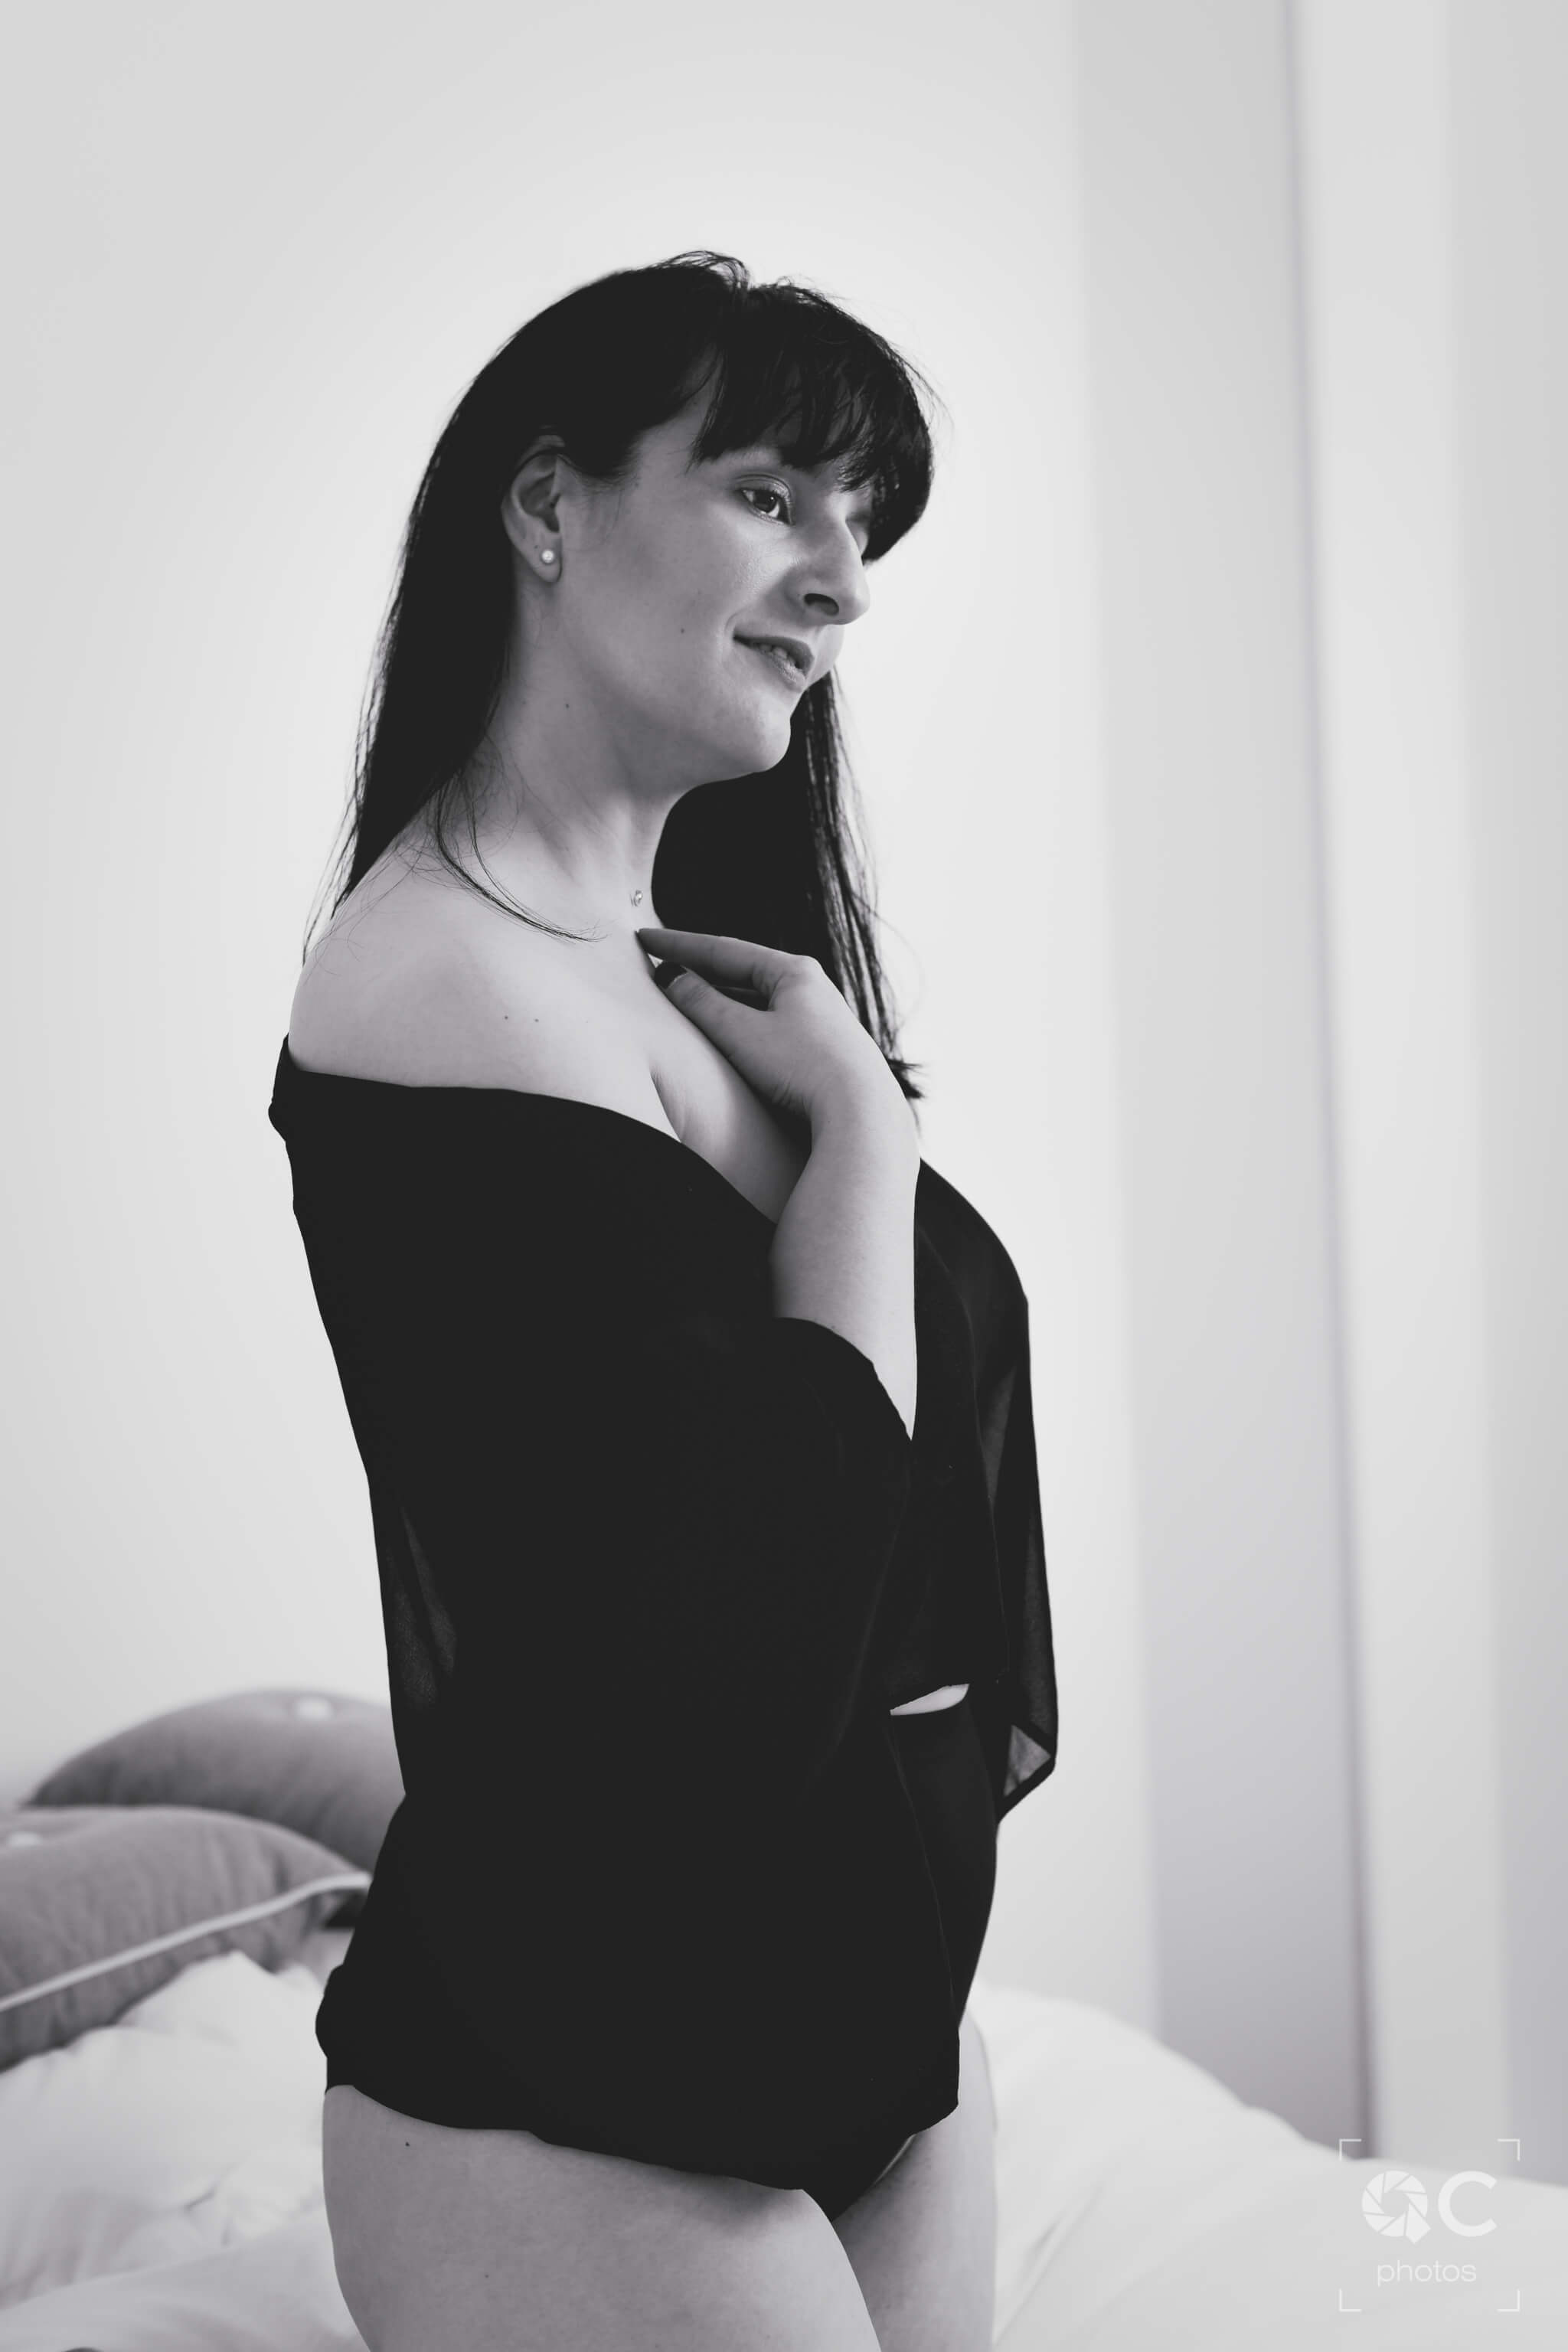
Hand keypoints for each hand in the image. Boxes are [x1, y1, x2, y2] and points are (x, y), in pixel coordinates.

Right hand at [635, 927, 912, 1138]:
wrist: (861, 1114)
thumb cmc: (804, 1069)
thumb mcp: (742, 1033)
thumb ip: (702, 1004)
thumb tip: (675, 980)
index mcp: (794, 971)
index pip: (724, 949)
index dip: (679, 944)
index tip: (644, 938)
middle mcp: (812, 988)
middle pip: (743, 971)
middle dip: (700, 968)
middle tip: (661, 963)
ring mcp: (821, 1020)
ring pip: (758, 1001)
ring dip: (719, 999)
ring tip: (685, 998)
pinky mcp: (823, 1051)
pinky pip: (770, 1026)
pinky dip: (740, 1024)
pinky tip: (725, 1036)